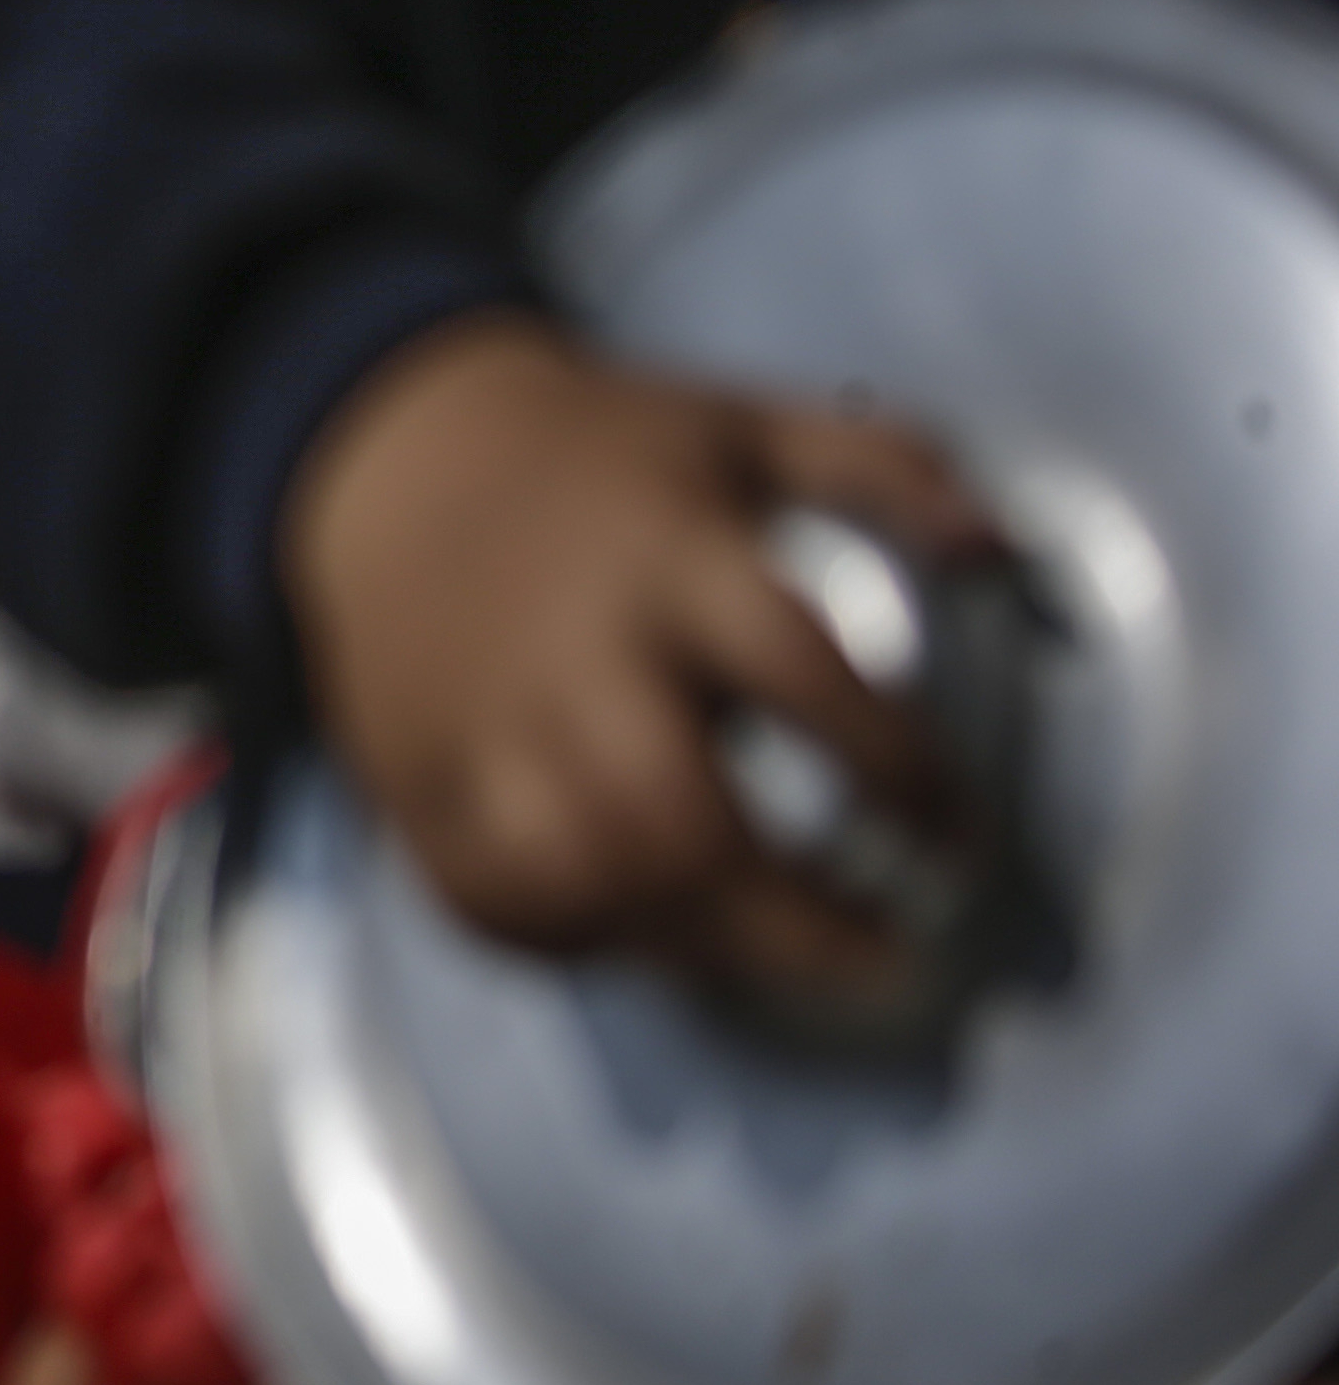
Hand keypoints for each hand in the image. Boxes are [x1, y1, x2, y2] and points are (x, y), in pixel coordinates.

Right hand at [283, 312, 984, 992]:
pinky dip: (571, 943)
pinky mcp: (413, 778)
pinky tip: (647, 942)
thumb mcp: (740, 424)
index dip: (896, 766)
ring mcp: (479, 726)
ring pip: (583, 876)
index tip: (959, 829)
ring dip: (697, 944)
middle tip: (887, 957)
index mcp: (662, 555)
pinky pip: (488, 897)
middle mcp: (568, 651)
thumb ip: (880, 466)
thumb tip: (1001, 546)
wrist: (383, 458)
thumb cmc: (594, 454)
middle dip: (795, 914)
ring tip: (780, 960)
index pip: (795, 672)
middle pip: (677, 817)